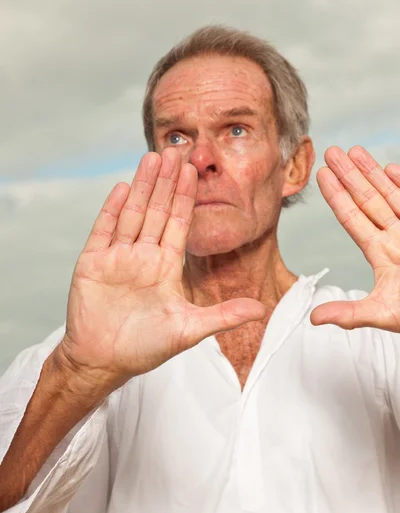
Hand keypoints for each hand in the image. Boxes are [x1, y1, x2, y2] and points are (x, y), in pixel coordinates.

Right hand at [59, 148, 265, 391]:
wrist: (102, 362)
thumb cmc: (144, 348)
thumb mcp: (189, 329)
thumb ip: (223, 316)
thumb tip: (262, 309)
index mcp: (166, 267)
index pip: (180, 224)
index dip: (187, 198)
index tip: (195, 172)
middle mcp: (143, 257)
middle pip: (158, 211)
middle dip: (167, 182)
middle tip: (176, 151)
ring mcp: (118, 257)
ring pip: (133, 213)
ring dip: (143, 186)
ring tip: (152, 157)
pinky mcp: (93, 263)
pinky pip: (105, 230)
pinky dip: (113, 209)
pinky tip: (124, 187)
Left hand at [310, 145, 399, 331]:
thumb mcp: (383, 313)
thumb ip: (350, 313)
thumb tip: (314, 319)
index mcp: (381, 254)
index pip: (352, 219)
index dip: (336, 197)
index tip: (321, 175)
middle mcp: (396, 238)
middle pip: (368, 200)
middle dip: (350, 176)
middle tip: (330, 152)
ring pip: (391, 195)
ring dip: (373, 172)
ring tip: (354, 151)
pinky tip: (391, 167)